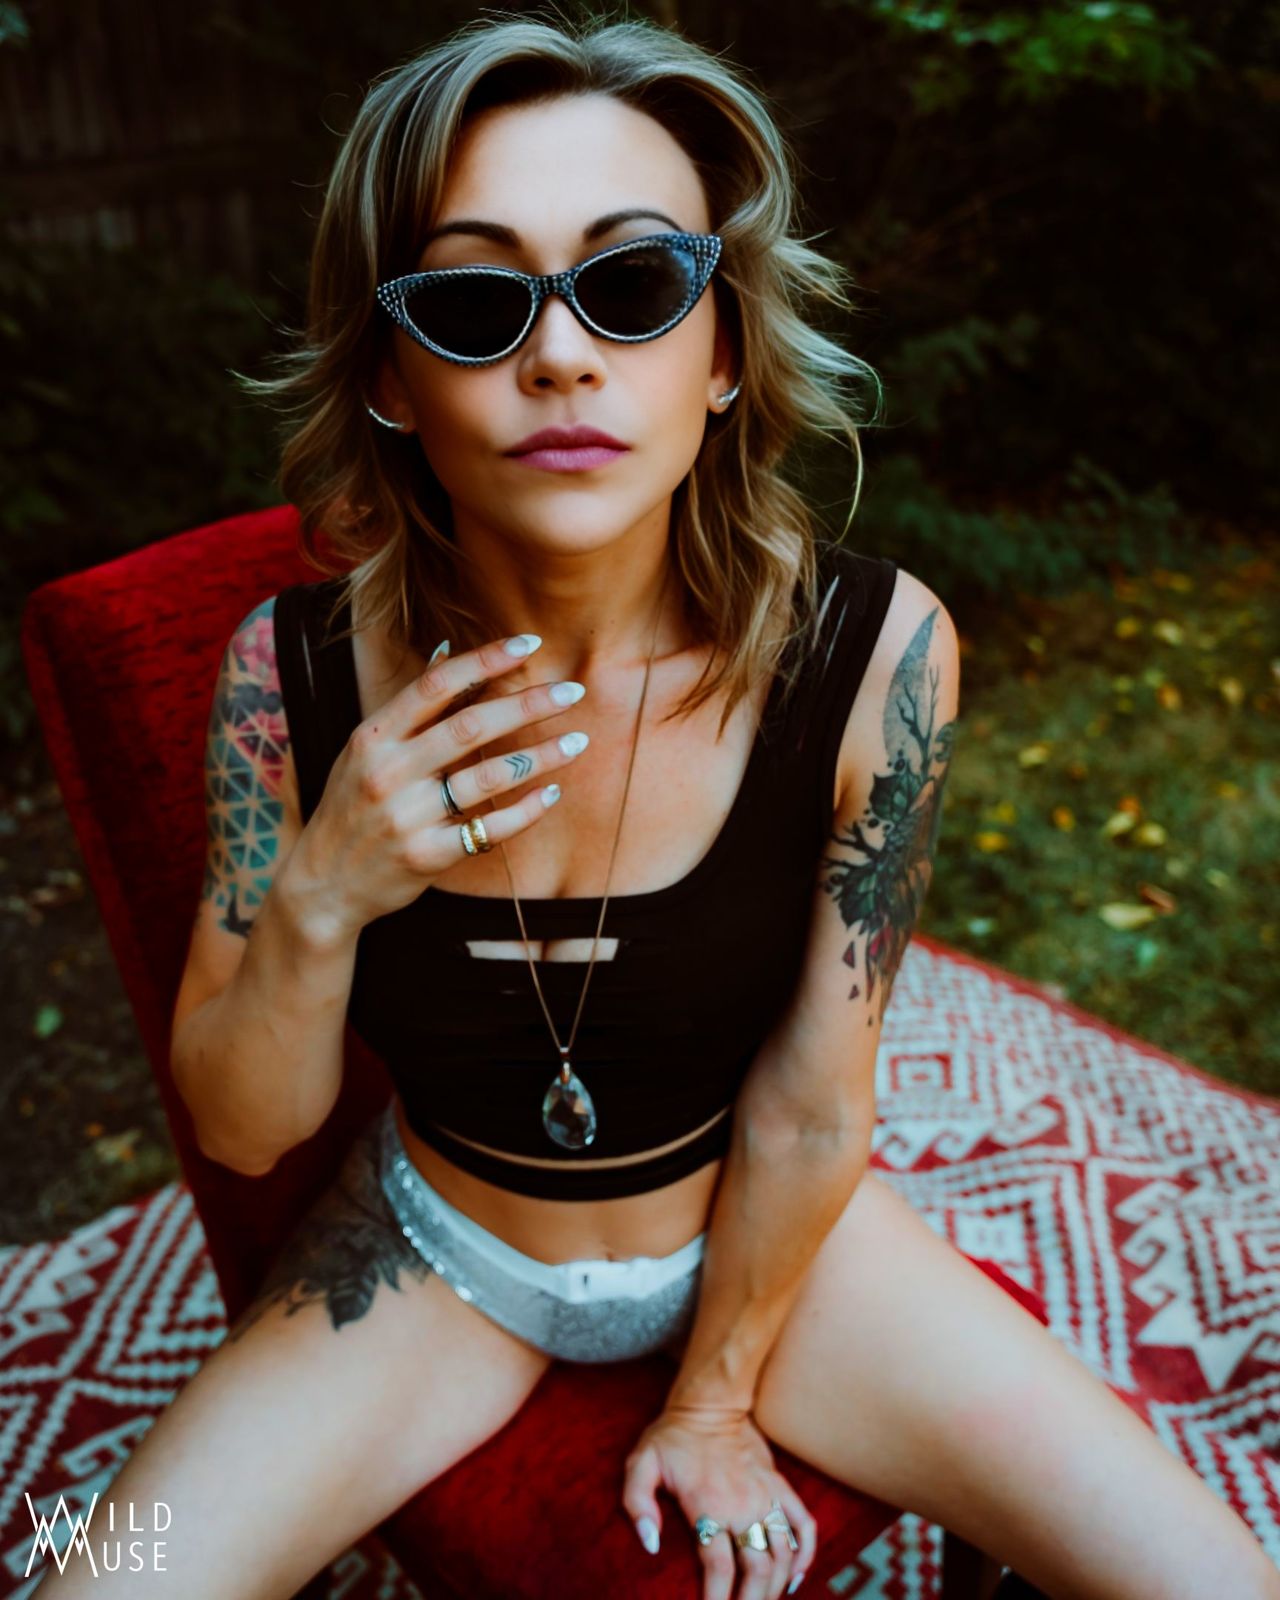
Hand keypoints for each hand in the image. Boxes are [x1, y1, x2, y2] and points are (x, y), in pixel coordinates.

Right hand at [284, 630, 591, 942]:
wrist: (324, 884)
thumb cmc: (352, 806)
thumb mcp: (366, 749)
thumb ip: (409, 705)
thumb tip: (447, 649)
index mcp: (374, 736)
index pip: (436, 685)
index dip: (485, 660)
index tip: (529, 644)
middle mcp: (388, 772)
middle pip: (469, 726)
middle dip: (528, 705)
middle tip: (573, 691)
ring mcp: (406, 816)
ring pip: (486, 777)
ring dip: (539, 756)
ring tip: (577, 741)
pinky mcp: (426, 856)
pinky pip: (488, 828)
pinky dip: (526, 810)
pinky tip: (552, 792)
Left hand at [622, 1403, 816, 1599]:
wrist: (710, 1402)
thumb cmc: (671, 1436)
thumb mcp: (641, 1463)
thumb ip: (638, 1503)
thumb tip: (651, 1544)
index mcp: (708, 1505)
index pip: (718, 1568)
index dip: (718, 1599)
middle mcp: (741, 1505)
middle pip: (757, 1569)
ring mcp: (764, 1496)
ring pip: (783, 1554)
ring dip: (776, 1586)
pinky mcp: (779, 1486)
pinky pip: (803, 1524)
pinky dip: (806, 1554)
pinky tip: (796, 1577)